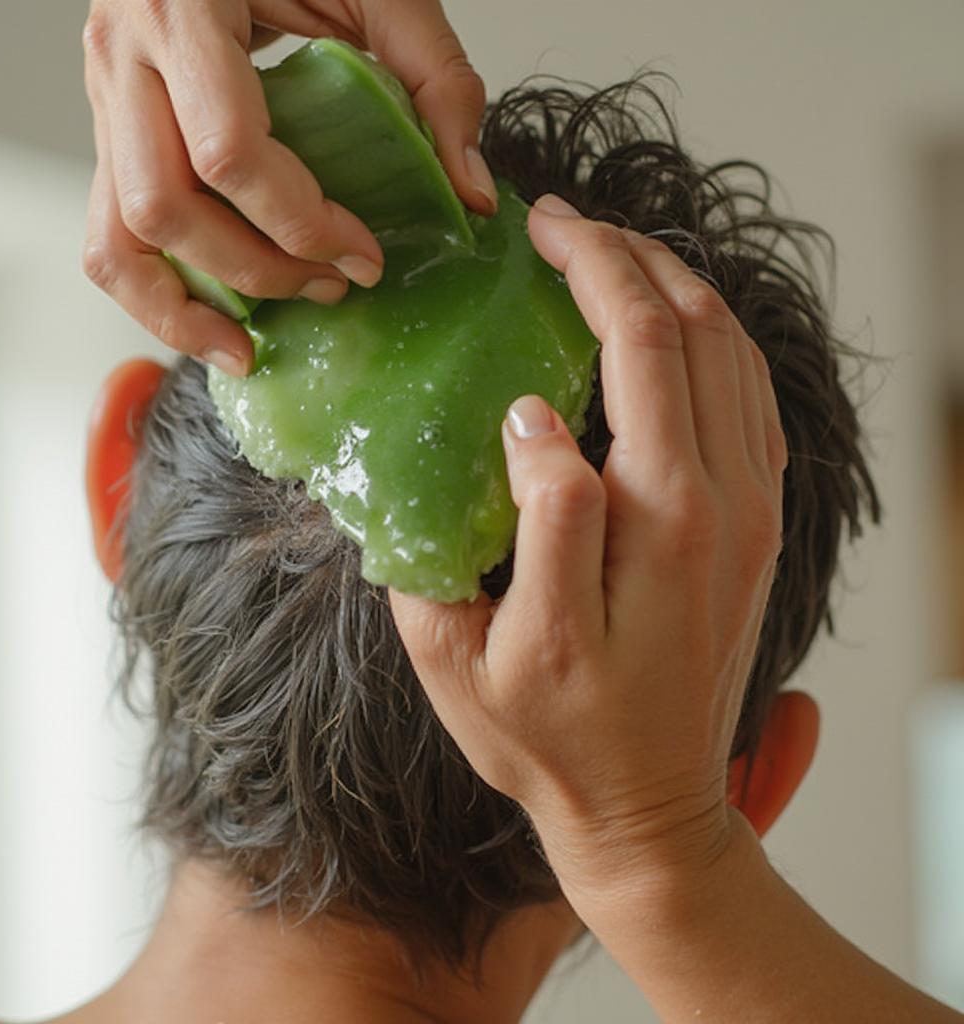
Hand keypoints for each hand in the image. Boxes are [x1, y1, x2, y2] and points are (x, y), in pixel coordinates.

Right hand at [82, 0, 494, 375]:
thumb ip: (436, 77)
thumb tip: (471, 194)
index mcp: (184, 8)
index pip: (228, 151)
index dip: (302, 224)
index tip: (364, 255)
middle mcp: (125, 57)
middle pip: (165, 206)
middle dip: (255, 270)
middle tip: (329, 288)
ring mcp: (106, 97)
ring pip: (116, 236)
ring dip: (183, 307)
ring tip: (246, 350)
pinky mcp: (111, 132)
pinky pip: (110, 233)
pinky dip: (157, 290)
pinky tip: (210, 321)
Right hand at [390, 194, 787, 902]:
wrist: (647, 806)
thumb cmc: (549, 737)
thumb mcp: (482, 651)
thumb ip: (522, 521)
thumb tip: (530, 417)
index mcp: (655, 522)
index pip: (638, 343)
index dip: (590, 268)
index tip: (537, 231)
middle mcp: (722, 504)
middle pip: (694, 328)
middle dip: (629, 252)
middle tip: (564, 223)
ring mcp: (751, 515)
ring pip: (734, 353)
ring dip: (676, 284)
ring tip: (612, 255)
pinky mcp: (758, 529)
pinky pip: (751, 401)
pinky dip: (714, 340)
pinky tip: (670, 326)